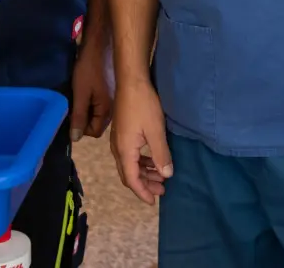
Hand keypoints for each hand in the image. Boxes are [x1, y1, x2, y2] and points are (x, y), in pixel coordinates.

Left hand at [70, 35, 111, 142]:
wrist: (99, 46)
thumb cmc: (89, 69)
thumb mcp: (80, 93)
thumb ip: (78, 116)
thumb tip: (75, 139)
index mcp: (107, 111)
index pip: (94, 132)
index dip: (81, 127)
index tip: (72, 115)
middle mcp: (113, 109)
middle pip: (96, 124)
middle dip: (83, 119)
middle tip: (73, 106)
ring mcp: (113, 100)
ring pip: (97, 114)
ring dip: (86, 110)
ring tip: (77, 98)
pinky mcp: (110, 91)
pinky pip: (99, 105)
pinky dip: (90, 102)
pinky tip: (84, 91)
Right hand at [110, 80, 171, 205]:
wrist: (131, 82)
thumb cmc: (144, 106)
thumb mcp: (156, 131)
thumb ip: (161, 155)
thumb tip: (166, 175)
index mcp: (124, 151)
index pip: (131, 179)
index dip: (142, 192)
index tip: (154, 201)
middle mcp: (117, 149)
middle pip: (129, 174)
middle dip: (145, 184)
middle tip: (162, 190)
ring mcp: (118, 141)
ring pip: (129, 165)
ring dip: (144, 173)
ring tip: (161, 176)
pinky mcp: (122, 133)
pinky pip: (130, 155)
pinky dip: (142, 162)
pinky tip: (153, 160)